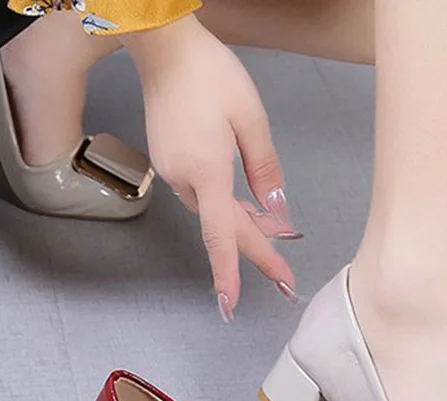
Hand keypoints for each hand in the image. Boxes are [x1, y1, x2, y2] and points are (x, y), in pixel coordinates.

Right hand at [123, 16, 299, 321]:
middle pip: (224, 228)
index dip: (229, 272)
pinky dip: (226, 206)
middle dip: (256, 250)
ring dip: (242, 226)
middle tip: (283, 274)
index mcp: (208, 169)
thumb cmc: (209, 74)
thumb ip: (266, 168)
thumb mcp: (251, 118)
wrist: (163, 48)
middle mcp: (185, 179)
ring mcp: (173, 172)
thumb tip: (276, 209)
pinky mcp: (169, 163)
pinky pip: (203, 196)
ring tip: (273, 233)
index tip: (231, 305)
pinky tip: (244, 205)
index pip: (221, 234)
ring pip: (214, 213)